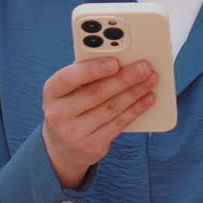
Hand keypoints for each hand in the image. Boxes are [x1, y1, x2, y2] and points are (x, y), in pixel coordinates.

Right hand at [41, 58, 156, 188]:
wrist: (62, 147)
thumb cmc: (71, 106)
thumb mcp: (68, 90)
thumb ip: (86, 72)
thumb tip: (120, 55)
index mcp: (52, 92)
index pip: (67, 78)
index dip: (92, 70)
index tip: (114, 62)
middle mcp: (58, 114)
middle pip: (96, 93)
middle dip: (124, 79)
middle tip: (144, 67)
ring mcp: (74, 133)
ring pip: (111, 108)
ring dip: (135, 92)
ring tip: (151, 80)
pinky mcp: (92, 146)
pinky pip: (118, 124)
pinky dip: (136, 109)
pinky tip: (148, 98)